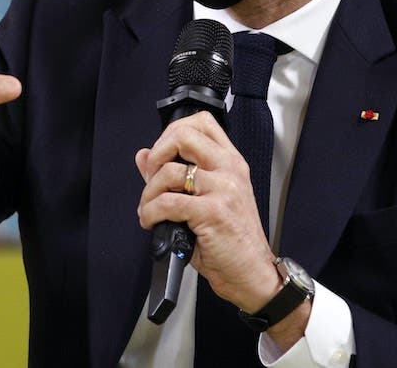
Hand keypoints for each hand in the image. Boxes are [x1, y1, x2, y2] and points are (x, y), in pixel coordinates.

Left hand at [135, 111, 279, 312]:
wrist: (252, 273)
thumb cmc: (232, 241)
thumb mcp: (206, 200)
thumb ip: (175, 175)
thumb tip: (144, 156)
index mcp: (230, 163)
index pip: (202, 122)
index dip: (173, 132)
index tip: (162, 154)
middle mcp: (229, 169)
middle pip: (184, 134)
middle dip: (157, 153)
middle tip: (152, 177)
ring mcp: (223, 189)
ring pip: (169, 172)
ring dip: (148, 193)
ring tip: (149, 208)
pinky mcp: (213, 212)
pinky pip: (168, 202)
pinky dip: (150, 212)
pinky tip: (152, 221)